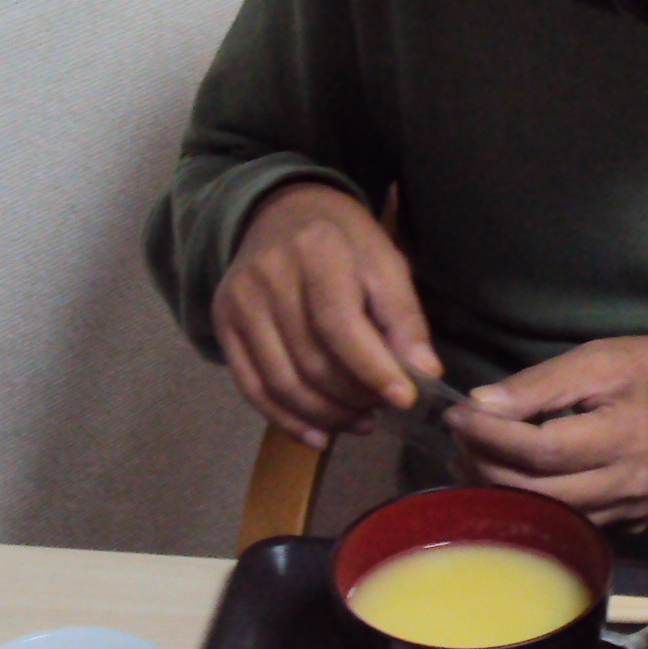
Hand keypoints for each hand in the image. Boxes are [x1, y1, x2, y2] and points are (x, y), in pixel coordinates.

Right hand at [215, 183, 439, 447]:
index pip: (340, 323)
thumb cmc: (344, 240)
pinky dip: (288, 421)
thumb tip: (424, 373)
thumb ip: (403, 315)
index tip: (406, 399)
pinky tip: (321, 435)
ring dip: (327, 415)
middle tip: (384, 408)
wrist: (281, 212)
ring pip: (283, 383)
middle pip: (311, 360)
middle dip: (354, 396)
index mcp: (315, 249)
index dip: (374, 368)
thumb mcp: (384, 260)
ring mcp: (239, 303)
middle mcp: (267, 276)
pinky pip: (253, 389)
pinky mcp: (223, 325)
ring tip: (361, 422)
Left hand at [448, 338, 647, 530]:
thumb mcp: (599, 360)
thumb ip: (539, 384)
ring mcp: (632, 513)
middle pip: (538, 492)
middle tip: (457, 442)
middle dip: (486, 467)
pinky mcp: (632, 526)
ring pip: (549, 518)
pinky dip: (533, 508)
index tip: (457, 416)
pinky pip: (571, 526)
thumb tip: (481, 405)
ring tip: (472, 462)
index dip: (491, 437)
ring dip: (502, 494)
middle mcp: (629, 486)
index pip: (542, 449)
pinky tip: (510, 484)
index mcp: (625, 438)